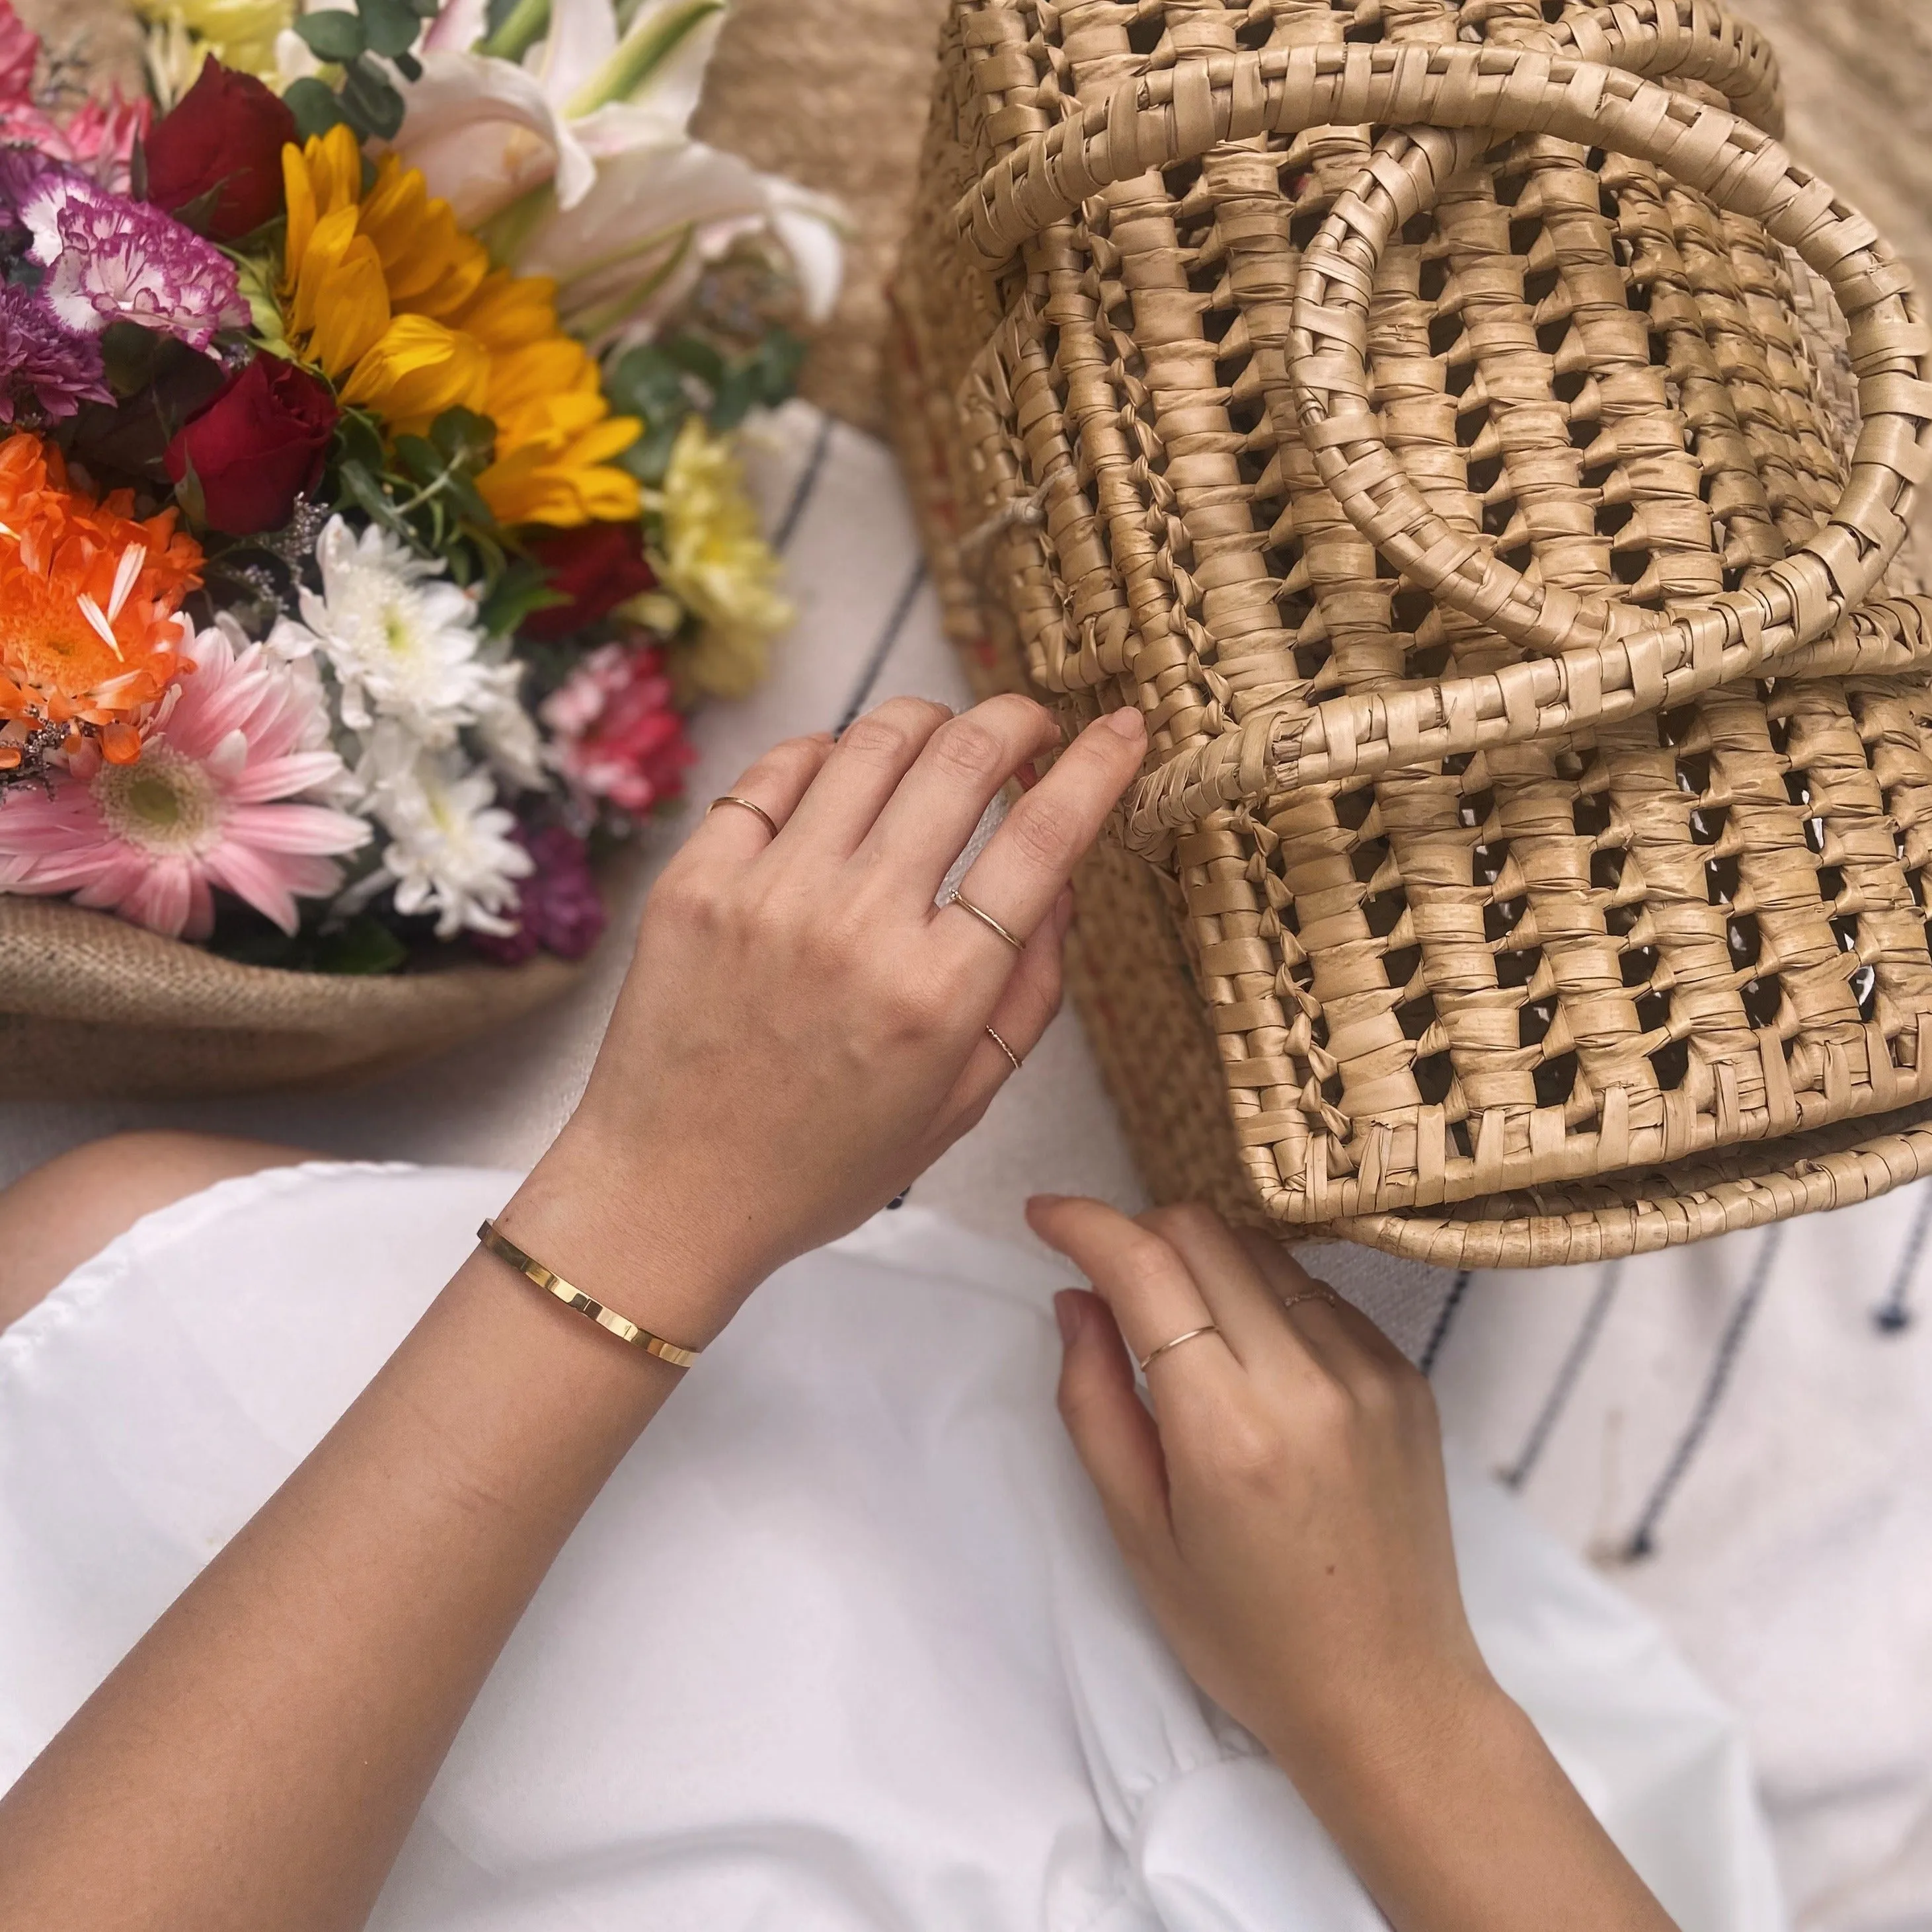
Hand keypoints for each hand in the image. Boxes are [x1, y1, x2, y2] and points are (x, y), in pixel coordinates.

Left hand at [517, 695, 1148, 1340]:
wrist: (668, 1194)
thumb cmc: (822, 1164)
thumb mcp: (959, 1104)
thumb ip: (1028, 995)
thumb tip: (1060, 885)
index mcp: (936, 994)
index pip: (1042, 839)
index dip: (1097, 767)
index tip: (1120, 729)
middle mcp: (856, 927)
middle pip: (962, 760)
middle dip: (1017, 720)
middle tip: (1031, 728)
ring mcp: (768, 894)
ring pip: (871, 744)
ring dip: (929, 721)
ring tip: (944, 741)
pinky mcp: (696, 880)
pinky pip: (775, 772)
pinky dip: (828, 754)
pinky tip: (847, 776)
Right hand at [1034, 1196, 1679, 1931]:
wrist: (1390, 1697)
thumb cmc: (1246, 1636)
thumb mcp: (1140, 1536)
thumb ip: (1094, 1404)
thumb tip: (1076, 1297)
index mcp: (1228, 1431)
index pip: (1147, 1270)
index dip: (1085, 1224)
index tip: (1042, 1215)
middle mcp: (1308, 1381)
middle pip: (1205, 1234)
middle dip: (1138, 1233)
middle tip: (1104, 1279)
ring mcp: (1370, 1371)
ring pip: (1263, 1252)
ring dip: (1202, 1260)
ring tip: (1177, 1326)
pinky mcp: (1406, 1377)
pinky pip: (1317, 1295)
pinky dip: (1264, 1298)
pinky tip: (1250, 1361)